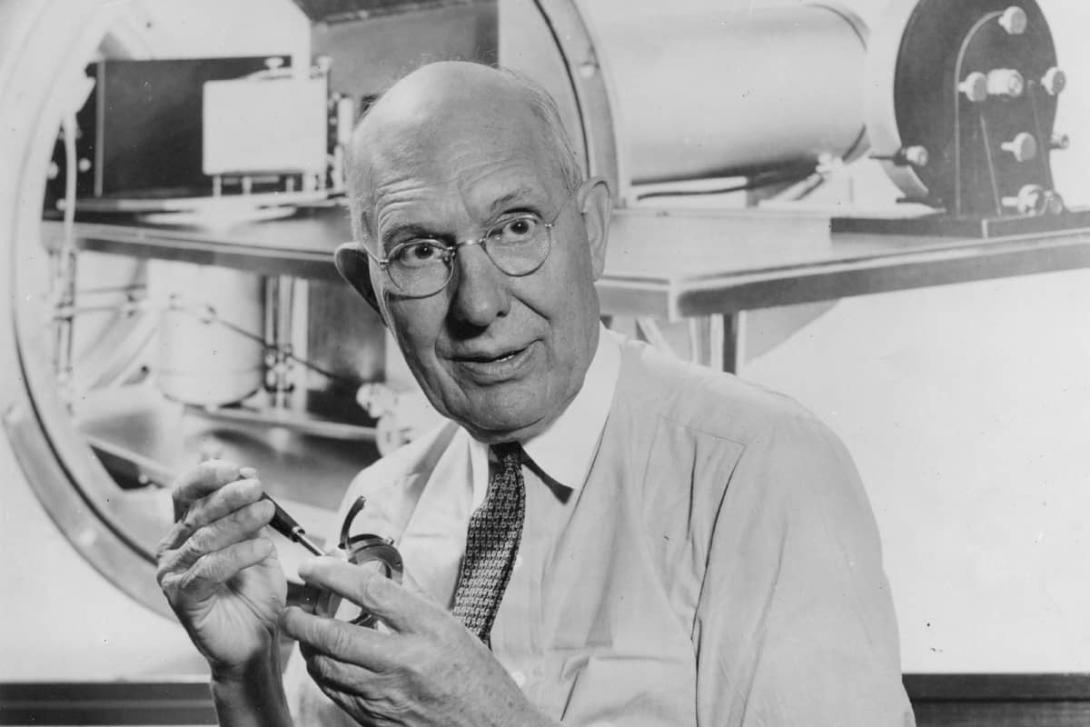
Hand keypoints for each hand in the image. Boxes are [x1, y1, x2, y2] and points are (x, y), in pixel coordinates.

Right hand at [156, 460, 285, 677]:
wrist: (256, 638)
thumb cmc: (254, 593)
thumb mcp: (258, 543)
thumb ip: (251, 515)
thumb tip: (249, 477)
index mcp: (187, 530)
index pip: (186, 493)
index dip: (208, 477)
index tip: (236, 470)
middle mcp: (174, 549)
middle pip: (198, 513)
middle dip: (230, 496)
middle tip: (257, 488)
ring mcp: (174, 574)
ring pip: (205, 539)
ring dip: (239, 522)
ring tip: (266, 512)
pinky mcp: (182, 597)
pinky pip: (209, 570)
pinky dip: (239, 556)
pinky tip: (263, 549)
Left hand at [281, 558, 553, 726]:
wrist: (492, 726)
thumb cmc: (476, 676)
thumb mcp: (451, 628)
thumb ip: (408, 606)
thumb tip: (367, 580)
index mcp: (428, 629)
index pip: (369, 591)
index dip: (333, 574)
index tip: (314, 566)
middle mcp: (405, 662)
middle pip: (335, 635)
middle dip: (302, 620)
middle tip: (290, 610)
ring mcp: (388, 696)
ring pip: (327, 668)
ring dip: (308, 648)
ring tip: (303, 634)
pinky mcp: (377, 720)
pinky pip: (336, 694)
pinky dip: (323, 674)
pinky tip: (323, 663)